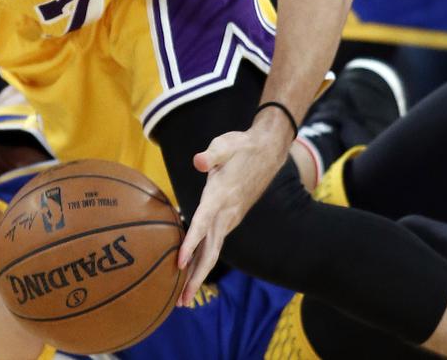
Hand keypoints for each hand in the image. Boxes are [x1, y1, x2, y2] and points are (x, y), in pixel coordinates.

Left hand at [175, 123, 289, 304]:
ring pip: (213, 252)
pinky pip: (215, 245)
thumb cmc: (241, 146)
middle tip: (182, 302)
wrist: (267, 151)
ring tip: (184, 298)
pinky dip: (204, 262)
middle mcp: (225, 214)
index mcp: (219, 197)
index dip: (191, 244)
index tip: (179, 264)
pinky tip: (193, 273)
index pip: (202, 225)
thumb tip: (199, 161)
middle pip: (210, 252)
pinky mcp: (229, 219)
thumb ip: (212, 154)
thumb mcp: (226, 144)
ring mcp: (229, 219)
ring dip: (199, 275)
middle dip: (196, 278)